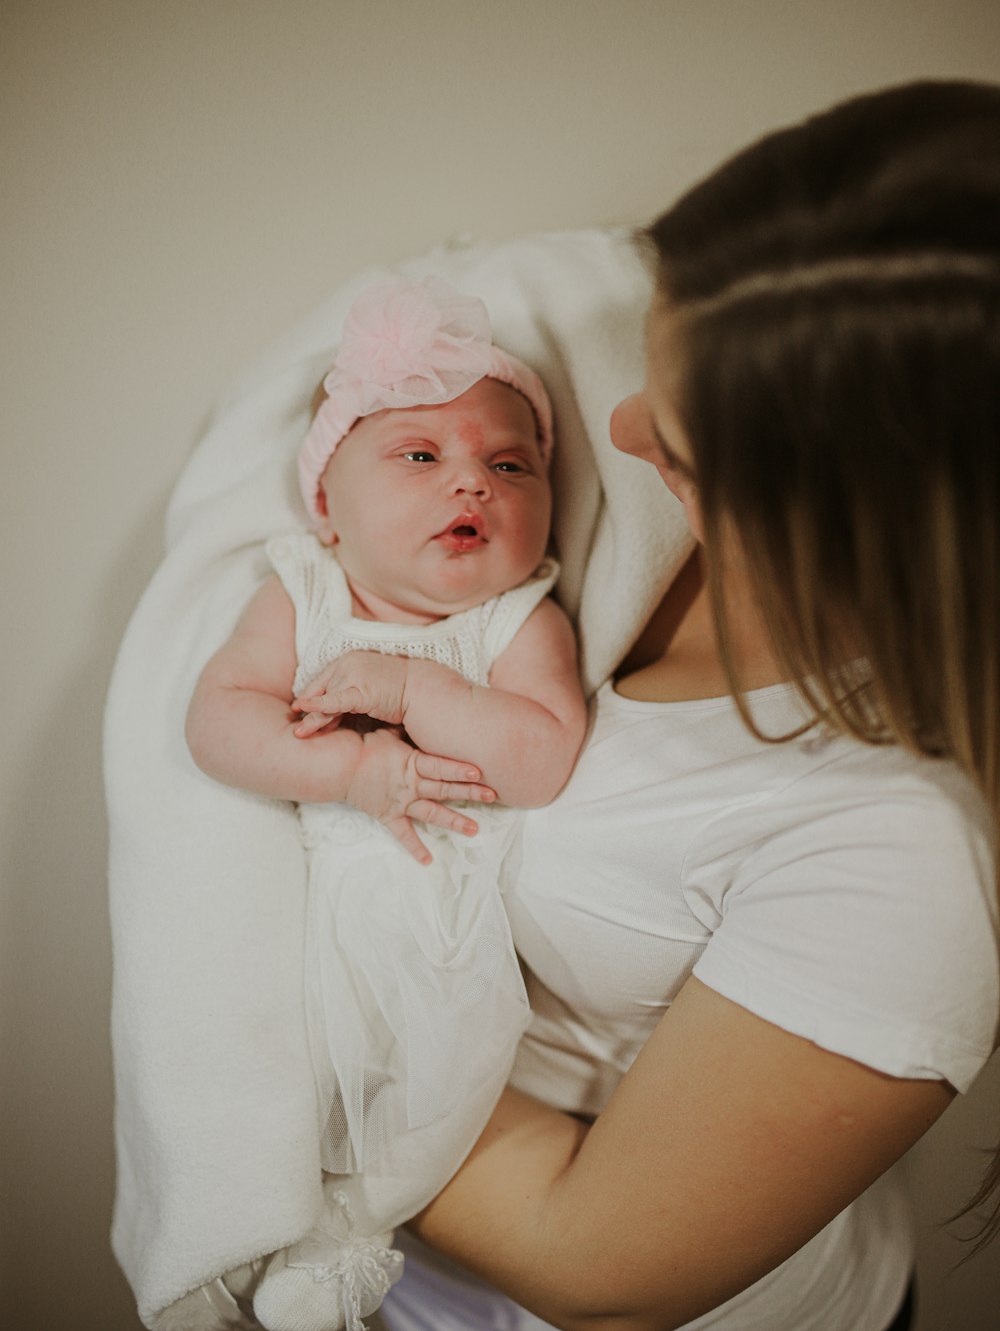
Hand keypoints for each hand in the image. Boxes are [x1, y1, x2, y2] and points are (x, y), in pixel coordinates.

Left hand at [292, 652, 408, 736]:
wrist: (422, 691)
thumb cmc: (397, 692)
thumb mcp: (367, 689)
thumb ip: (348, 696)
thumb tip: (330, 715)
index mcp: (348, 659)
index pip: (323, 681)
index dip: (312, 698)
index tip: (300, 710)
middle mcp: (347, 663)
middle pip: (322, 691)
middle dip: (309, 711)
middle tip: (297, 728)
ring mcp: (354, 675)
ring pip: (326, 701)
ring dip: (314, 719)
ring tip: (300, 733)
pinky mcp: (361, 691)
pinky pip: (335, 702)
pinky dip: (319, 706)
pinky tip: (304, 708)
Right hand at [345, 727, 495, 863]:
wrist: (337, 765)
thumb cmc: (361, 745)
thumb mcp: (387, 733)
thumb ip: (406, 733)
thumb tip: (419, 720)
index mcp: (411, 762)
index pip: (441, 766)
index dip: (461, 769)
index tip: (481, 772)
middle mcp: (411, 784)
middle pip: (445, 789)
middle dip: (470, 792)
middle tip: (493, 795)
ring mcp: (401, 801)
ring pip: (433, 813)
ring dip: (454, 821)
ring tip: (475, 830)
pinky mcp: (389, 815)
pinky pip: (403, 834)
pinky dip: (415, 848)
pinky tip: (428, 861)